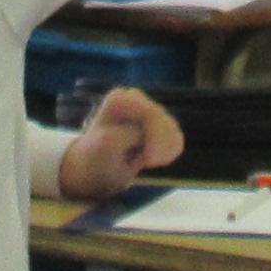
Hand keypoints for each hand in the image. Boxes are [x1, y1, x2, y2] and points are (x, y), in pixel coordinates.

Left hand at [58, 89, 183, 200]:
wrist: (93, 171)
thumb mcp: (104, 146)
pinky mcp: (158, 126)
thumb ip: (126, 135)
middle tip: (148, 164)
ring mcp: (148, 111)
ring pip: (173, 129)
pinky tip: (151, 160)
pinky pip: (176, 137)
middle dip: (161, 146)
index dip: (156, 137)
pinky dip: (169, 152)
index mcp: (120, 99)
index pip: (151, 113)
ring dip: (164, 151)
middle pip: (165, 121)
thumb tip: (143, 133)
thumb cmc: (94, 157)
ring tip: (145, 162)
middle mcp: (136, 99)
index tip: (149, 161)